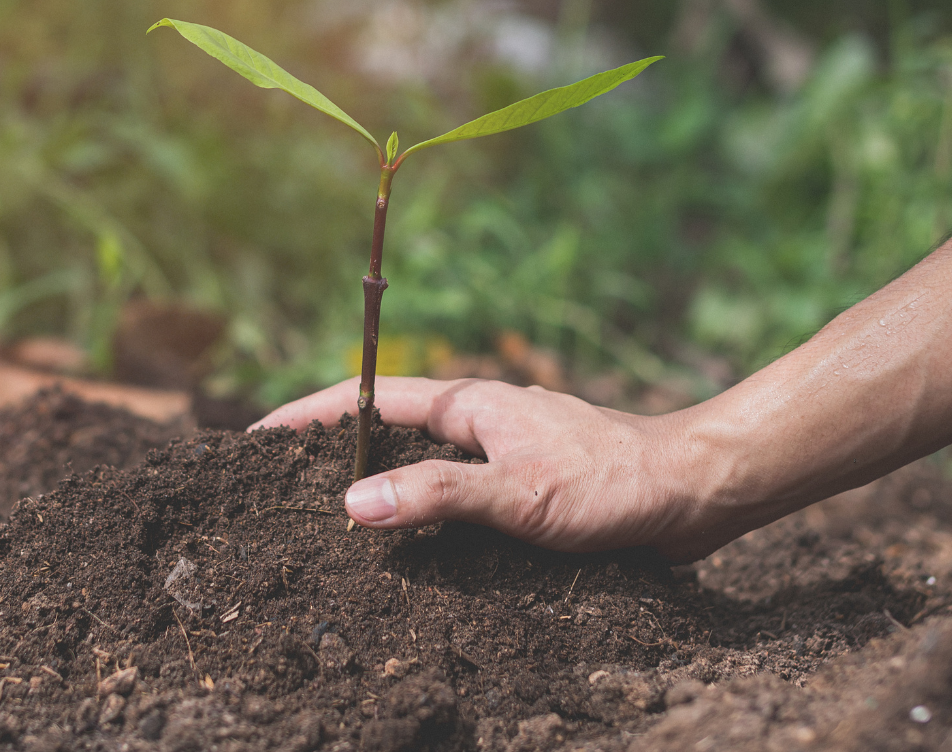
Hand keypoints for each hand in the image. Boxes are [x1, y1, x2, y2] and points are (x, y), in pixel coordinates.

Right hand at [250, 376, 714, 558]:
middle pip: (389, 431)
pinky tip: (414, 552)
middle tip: (278, 486)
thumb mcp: (518, 494)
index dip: (311, 415)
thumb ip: (437, 497)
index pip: (369, 399)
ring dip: (380, 486)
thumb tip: (350, 505)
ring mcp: (505, 451)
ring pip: (424, 465)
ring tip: (329, 524)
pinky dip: (424, 513)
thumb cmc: (612, 482)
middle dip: (334, 451)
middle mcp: (481, 420)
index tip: (257, 435)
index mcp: (470, 404)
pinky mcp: (529, 486)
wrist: (694, 491)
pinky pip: (457, 493)